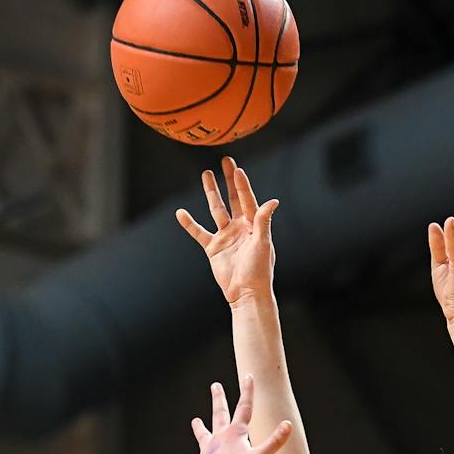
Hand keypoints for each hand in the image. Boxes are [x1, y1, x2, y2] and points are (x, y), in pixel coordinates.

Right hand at [175, 156, 278, 305]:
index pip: (247, 200)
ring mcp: (225, 236)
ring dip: (211, 192)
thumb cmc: (259, 270)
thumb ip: (263, 221)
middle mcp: (240, 227)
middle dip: (229, 180)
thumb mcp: (263, 243)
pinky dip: (189, 224)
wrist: (246, 293)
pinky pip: (199, 232)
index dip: (242, 185)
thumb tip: (273, 201)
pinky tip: (181, 213)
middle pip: (233, 198)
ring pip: (216, 209)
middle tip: (226, 161)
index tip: (236, 169)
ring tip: (206, 174)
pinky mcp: (213, 248)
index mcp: (254, 225)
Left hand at [175, 376, 292, 453]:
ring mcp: (207, 452)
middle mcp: (219, 438)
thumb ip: (274, 442)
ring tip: (195, 421)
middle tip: (215, 386)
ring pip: (203, 435)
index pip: (244, 408)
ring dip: (199, 428)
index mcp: (235, 434)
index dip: (247, 392)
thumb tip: (288, 424)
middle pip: (219, 414)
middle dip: (219, 399)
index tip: (248, 376)